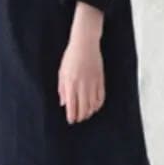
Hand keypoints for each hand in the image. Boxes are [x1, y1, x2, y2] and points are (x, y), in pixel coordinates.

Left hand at [58, 3, 105, 123]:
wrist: (85, 44)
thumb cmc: (71, 56)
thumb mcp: (62, 72)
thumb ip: (62, 89)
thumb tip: (63, 103)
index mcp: (71, 84)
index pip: (72, 106)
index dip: (72, 116)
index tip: (71, 120)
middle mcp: (82, 85)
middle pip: (83, 108)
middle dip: (81, 116)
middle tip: (78, 119)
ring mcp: (93, 83)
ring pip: (93, 104)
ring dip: (89, 112)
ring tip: (86, 115)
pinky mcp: (101, 80)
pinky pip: (101, 97)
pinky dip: (98, 104)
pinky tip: (95, 107)